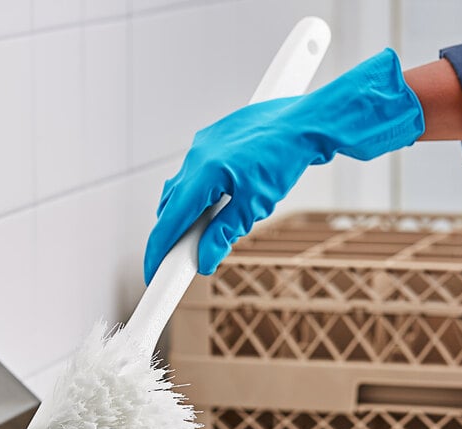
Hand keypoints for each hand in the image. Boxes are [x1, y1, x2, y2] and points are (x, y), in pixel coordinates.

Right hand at [143, 48, 423, 283]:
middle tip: (184, 260)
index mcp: (203, 172)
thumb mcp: (255, 205)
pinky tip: (217, 204)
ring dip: (187, 215)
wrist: (307, 122)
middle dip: (173, 235)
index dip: (158, 252)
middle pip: (170, 206)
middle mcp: (196, 156)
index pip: (169, 221)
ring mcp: (201, 145)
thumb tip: (205, 260)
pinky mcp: (210, 140)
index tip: (154, 274)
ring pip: (181, 190)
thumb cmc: (286, 157)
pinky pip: (193, 174)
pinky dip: (198, 196)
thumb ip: (224, 234)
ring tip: (207, 232)